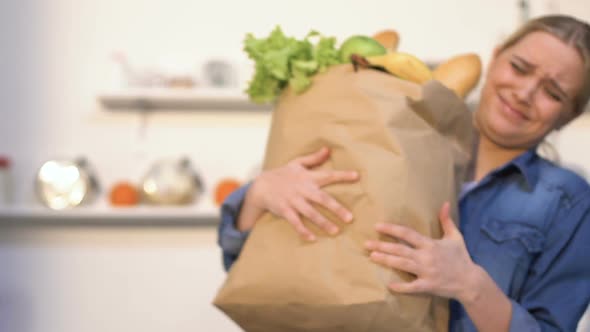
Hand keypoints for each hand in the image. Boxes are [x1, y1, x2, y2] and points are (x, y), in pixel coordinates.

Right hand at [243, 147, 359, 240]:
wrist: (260, 186)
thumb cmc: (282, 174)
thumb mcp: (297, 163)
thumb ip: (314, 158)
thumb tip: (328, 149)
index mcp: (308, 177)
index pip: (328, 175)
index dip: (342, 175)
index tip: (357, 176)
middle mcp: (302, 189)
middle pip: (322, 199)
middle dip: (336, 208)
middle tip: (349, 218)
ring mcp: (293, 200)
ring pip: (310, 213)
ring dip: (323, 222)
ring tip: (335, 231)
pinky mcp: (284, 210)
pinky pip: (295, 222)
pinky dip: (303, 230)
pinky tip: (312, 238)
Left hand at [364, 202, 478, 300]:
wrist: (471, 282)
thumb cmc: (461, 258)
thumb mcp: (455, 237)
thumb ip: (447, 221)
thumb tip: (445, 203)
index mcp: (431, 244)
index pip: (408, 234)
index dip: (392, 229)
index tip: (377, 226)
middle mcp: (427, 257)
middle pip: (400, 250)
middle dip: (382, 246)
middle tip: (366, 244)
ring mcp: (427, 272)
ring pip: (402, 265)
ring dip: (386, 261)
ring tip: (372, 257)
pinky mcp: (428, 286)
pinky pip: (412, 287)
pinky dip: (401, 287)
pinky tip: (389, 285)